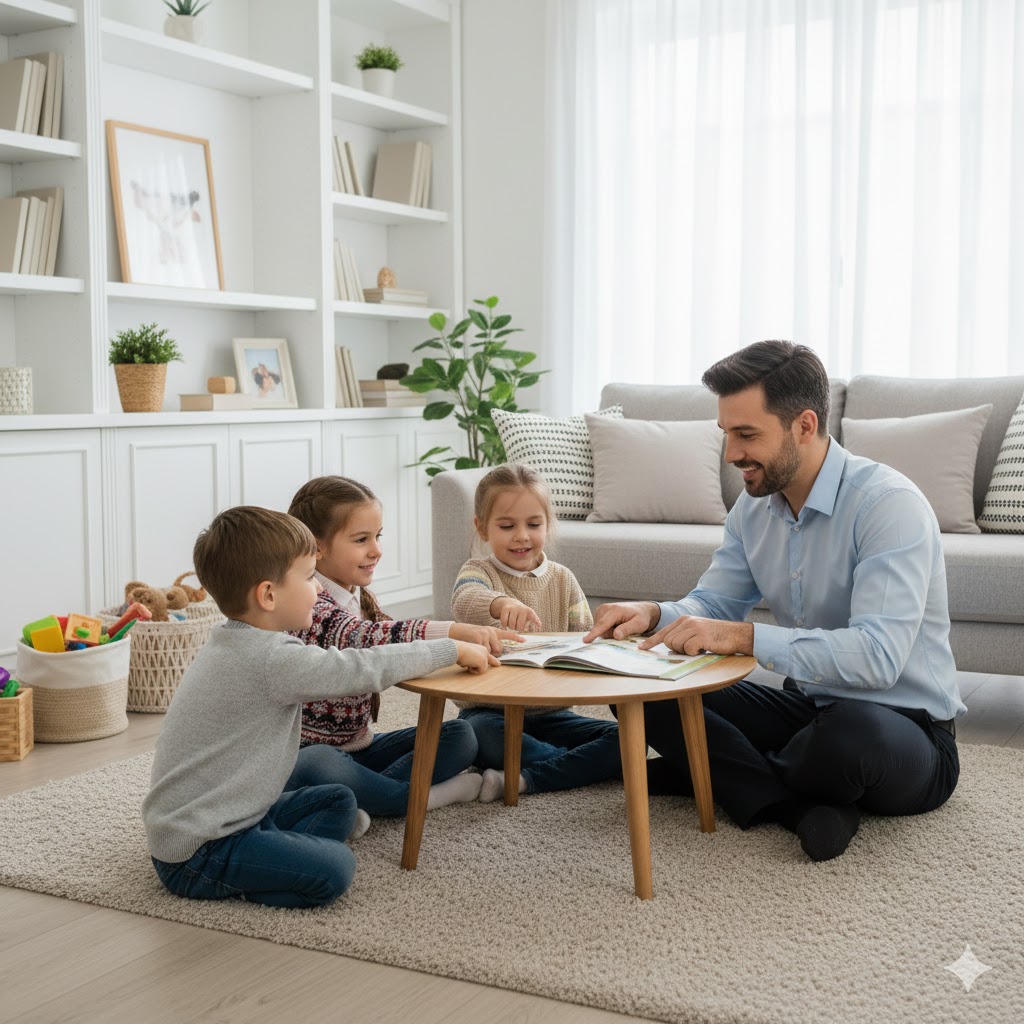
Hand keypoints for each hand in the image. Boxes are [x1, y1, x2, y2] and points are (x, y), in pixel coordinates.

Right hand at [449, 623, 524, 654]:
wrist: (454, 632)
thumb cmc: (467, 636)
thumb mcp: (480, 635)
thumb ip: (489, 642)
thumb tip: (497, 654)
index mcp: (492, 630)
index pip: (506, 633)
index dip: (516, 637)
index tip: (524, 640)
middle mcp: (490, 631)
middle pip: (499, 649)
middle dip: (492, 653)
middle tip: (481, 650)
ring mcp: (485, 634)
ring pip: (492, 651)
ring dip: (484, 655)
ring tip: (475, 650)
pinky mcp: (479, 638)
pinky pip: (484, 652)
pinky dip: (479, 655)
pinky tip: (472, 650)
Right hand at [453, 640, 500, 673]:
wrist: (457, 648)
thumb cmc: (458, 651)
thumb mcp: (467, 654)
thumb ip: (472, 659)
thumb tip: (472, 667)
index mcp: (481, 648)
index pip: (489, 656)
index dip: (494, 661)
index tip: (498, 664)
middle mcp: (485, 650)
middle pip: (485, 664)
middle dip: (477, 668)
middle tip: (473, 667)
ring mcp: (485, 655)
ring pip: (483, 669)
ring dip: (474, 669)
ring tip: (467, 662)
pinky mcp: (483, 661)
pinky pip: (480, 671)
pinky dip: (473, 671)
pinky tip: (468, 665)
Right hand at [489, 597, 542, 631]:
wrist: (509, 602)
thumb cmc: (520, 613)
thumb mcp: (527, 615)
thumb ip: (533, 621)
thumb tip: (539, 628)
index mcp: (529, 611)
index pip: (533, 617)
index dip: (536, 621)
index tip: (539, 626)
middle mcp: (522, 609)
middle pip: (519, 626)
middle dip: (517, 629)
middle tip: (516, 627)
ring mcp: (513, 608)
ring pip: (511, 624)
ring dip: (510, 627)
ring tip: (511, 625)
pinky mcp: (505, 608)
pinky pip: (504, 621)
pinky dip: (504, 625)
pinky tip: (505, 625)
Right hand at [582, 601, 659, 642]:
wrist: (640, 610)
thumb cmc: (641, 617)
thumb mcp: (639, 624)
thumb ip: (627, 629)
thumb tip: (616, 635)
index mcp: (615, 610)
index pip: (603, 624)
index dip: (594, 633)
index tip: (585, 640)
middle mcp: (605, 608)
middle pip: (601, 630)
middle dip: (610, 635)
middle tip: (624, 631)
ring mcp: (601, 610)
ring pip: (600, 629)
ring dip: (609, 632)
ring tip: (620, 627)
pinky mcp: (599, 613)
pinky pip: (600, 627)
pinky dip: (607, 629)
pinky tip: (615, 625)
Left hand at [637, 615, 753, 655]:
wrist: (736, 634)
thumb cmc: (716, 637)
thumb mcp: (697, 632)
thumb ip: (683, 636)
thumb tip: (669, 648)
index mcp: (684, 620)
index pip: (663, 632)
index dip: (651, 641)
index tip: (641, 648)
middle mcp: (687, 621)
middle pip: (668, 641)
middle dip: (677, 649)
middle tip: (692, 648)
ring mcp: (693, 627)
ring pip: (676, 645)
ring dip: (687, 651)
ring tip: (700, 647)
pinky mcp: (700, 636)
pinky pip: (688, 649)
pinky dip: (695, 653)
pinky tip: (704, 648)